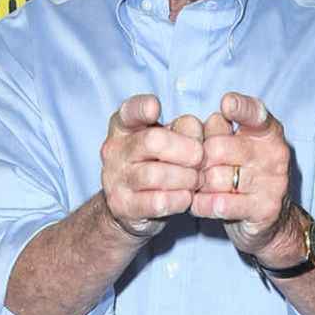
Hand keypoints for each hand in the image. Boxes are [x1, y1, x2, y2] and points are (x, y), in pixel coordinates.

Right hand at [100, 95, 203, 239]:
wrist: (132, 206)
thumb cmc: (157, 164)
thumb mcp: (169, 139)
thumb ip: (185, 129)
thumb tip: (196, 130)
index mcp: (124, 126)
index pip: (129, 110)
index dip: (141, 108)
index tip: (155, 108)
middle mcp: (115, 150)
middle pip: (152, 141)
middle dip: (186, 150)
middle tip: (200, 159)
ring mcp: (115, 179)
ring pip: (156, 174)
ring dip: (186, 178)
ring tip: (196, 180)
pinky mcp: (123, 205)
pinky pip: (157, 201)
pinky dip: (179, 199)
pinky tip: (186, 197)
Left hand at [193, 92, 294, 262]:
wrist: (269, 220)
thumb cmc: (243, 174)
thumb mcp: (234, 146)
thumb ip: (217, 130)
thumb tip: (198, 126)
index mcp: (268, 132)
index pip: (256, 113)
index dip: (241, 107)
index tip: (226, 104)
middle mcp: (275, 153)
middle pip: (217, 147)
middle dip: (199, 160)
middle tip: (198, 169)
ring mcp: (273, 182)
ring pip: (215, 178)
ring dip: (199, 185)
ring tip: (201, 187)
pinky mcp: (266, 209)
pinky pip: (219, 204)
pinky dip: (202, 205)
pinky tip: (201, 203)